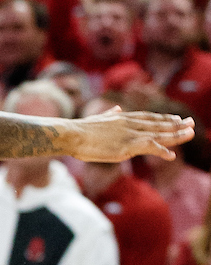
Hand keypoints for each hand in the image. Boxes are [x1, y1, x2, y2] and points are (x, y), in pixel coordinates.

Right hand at [68, 106, 193, 161]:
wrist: (73, 134)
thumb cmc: (81, 129)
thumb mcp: (98, 118)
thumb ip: (109, 114)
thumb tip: (115, 109)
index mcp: (124, 117)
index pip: (149, 117)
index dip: (164, 118)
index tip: (177, 118)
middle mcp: (130, 123)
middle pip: (158, 123)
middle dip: (176, 124)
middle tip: (192, 123)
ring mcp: (130, 134)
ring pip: (158, 134)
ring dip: (175, 135)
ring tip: (190, 133)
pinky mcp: (127, 146)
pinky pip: (149, 148)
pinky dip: (161, 150)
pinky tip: (171, 155)